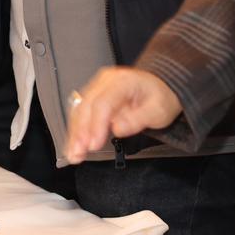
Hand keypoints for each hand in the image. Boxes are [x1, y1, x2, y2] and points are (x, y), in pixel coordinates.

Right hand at [64, 67, 182, 162]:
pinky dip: (76, 128)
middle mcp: (106, 81)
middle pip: (86, 106)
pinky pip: (80, 111)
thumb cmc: (161, 97)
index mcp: (123, 81)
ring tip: (74, 152)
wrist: (161, 86)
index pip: (102, 103)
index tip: (93, 145)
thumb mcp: (159, 111)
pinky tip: (74, 143)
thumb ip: (138, 120)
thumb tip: (117, 129)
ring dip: (75, 132)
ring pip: (79, 109)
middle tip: (78, 153)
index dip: (96, 125)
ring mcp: (97, 86)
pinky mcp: (94, 95)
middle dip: (80, 132)